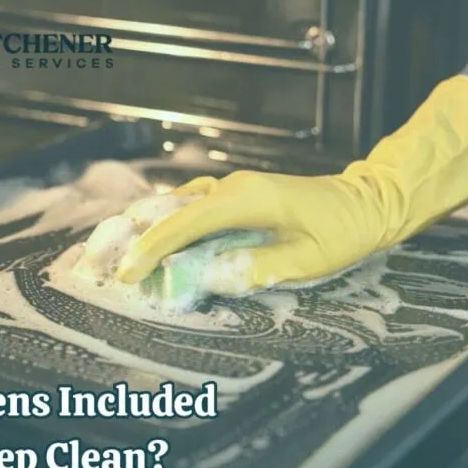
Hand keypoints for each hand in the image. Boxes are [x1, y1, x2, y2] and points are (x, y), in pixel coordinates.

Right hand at [116, 75, 467, 293]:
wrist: (369, 201)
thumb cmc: (344, 232)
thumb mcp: (307, 260)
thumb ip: (258, 269)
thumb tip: (211, 279)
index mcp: (245, 200)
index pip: (183, 224)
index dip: (150, 250)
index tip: (125, 274)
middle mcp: (232, 187)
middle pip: (168, 209)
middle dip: (130, 237)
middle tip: (97, 264)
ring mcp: (233, 188)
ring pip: (176, 206)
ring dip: (144, 230)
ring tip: (113, 255)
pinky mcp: (237, 196)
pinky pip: (192, 208)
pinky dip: (167, 225)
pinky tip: (152, 243)